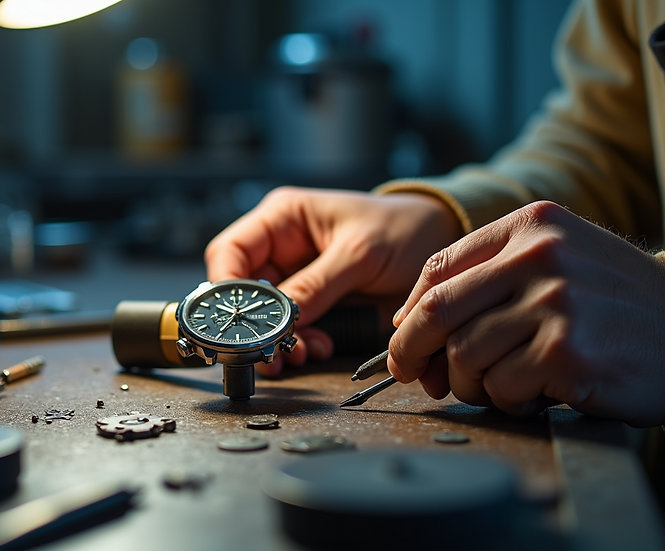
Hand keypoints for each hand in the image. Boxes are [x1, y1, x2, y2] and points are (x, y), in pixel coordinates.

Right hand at [205, 186, 461, 375]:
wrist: (439, 243)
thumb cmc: (402, 228)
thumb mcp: (360, 252)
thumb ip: (318, 283)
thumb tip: (279, 316)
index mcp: (282, 219)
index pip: (230, 252)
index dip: (225, 285)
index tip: (237, 317)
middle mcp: (281, 249)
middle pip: (242, 291)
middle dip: (253, 323)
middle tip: (268, 348)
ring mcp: (297, 278)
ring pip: (264, 317)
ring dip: (276, 340)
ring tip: (296, 353)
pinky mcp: (315, 305)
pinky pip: (292, 330)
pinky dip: (298, 344)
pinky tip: (316, 348)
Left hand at [388, 201, 664, 426]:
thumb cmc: (610, 302)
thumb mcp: (555, 260)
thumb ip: (487, 277)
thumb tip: (408, 319)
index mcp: (530, 226)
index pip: (439, 267)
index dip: (410, 310)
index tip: (404, 336)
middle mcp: (539, 256)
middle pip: (438, 311)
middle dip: (411, 350)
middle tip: (412, 373)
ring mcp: (554, 302)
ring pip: (464, 355)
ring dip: (468, 383)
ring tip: (498, 384)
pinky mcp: (565, 351)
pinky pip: (500, 386)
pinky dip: (507, 400)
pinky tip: (534, 393)